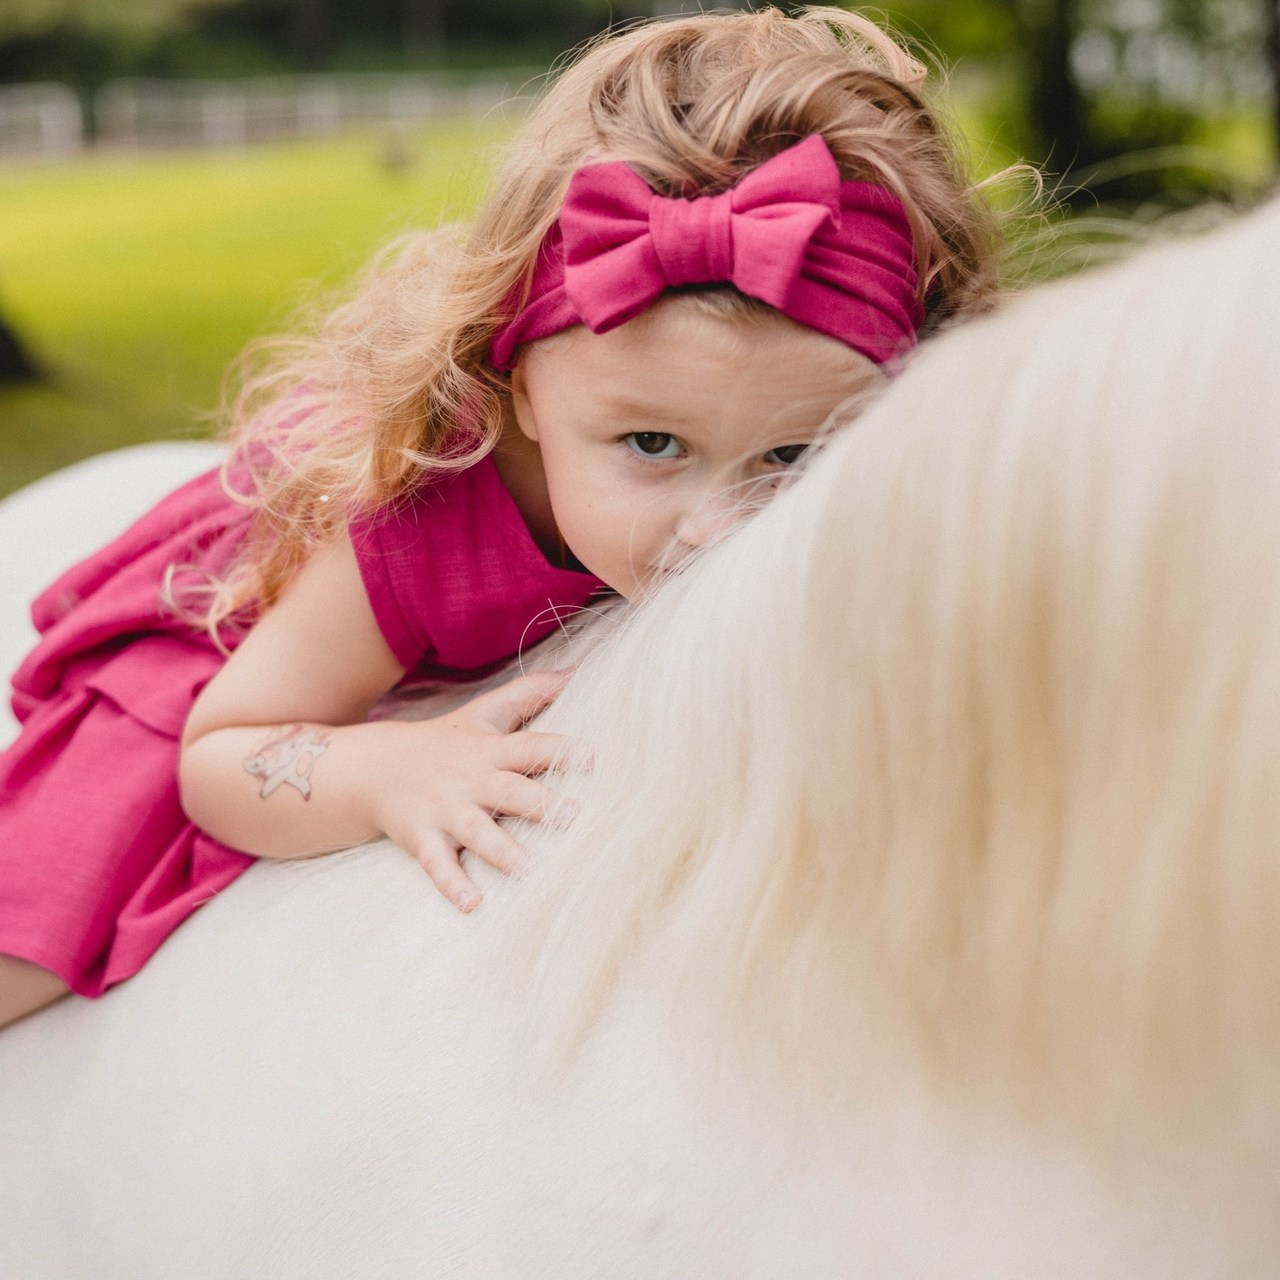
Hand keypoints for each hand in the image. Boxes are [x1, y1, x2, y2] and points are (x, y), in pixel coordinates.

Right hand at [360, 670, 573, 910]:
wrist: (375, 768)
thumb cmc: (446, 741)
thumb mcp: (484, 712)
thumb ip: (529, 692)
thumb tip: (576, 671)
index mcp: (491, 751)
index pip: (530, 747)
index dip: (560, 751)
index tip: (592, 758)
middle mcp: (471, 781)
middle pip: (509, 791)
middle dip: (540, 804)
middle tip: (572, 817)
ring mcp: (446, 811)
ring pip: (477, 832)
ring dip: (503, 852)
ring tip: (530, 870)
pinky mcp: (422, 838)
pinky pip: (438, 864)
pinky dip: (453, 884)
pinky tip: (472, 904)